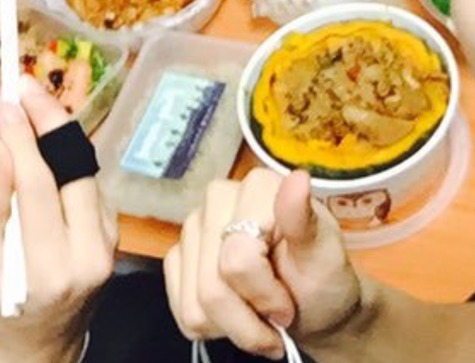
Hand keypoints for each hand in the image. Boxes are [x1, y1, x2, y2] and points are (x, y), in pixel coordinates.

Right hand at [0, 77, 116, 362]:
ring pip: (82, 170)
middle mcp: (82, 260)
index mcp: (41, 273)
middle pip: (63, 170)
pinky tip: (47, 141)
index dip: (16, 139)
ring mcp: (104, 247)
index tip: (3, 104)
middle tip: (20, 88)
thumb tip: (2, 145)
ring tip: (32, 104)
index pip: (29, 188)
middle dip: (42, 122)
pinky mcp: (113, 235)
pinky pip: (89, 183)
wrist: (39, 346)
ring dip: (57, 132)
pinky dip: (66, 158)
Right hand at [164, 168, 360, 359]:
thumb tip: (297, 178)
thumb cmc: (322, 280)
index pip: (237, 259)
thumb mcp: (324, 256)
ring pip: (196, 302)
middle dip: (248, 317)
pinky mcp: (180, 255)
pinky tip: (239, 311)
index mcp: (257, 187)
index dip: (264, 295)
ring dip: (233, 325)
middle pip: (213, 286)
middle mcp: (219, 198)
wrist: (313, 307)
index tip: (288, 304)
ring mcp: (195, 226)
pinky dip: (214, 325)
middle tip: (278, 314)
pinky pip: (182, 307)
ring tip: (261, 315)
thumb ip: (303, 219)